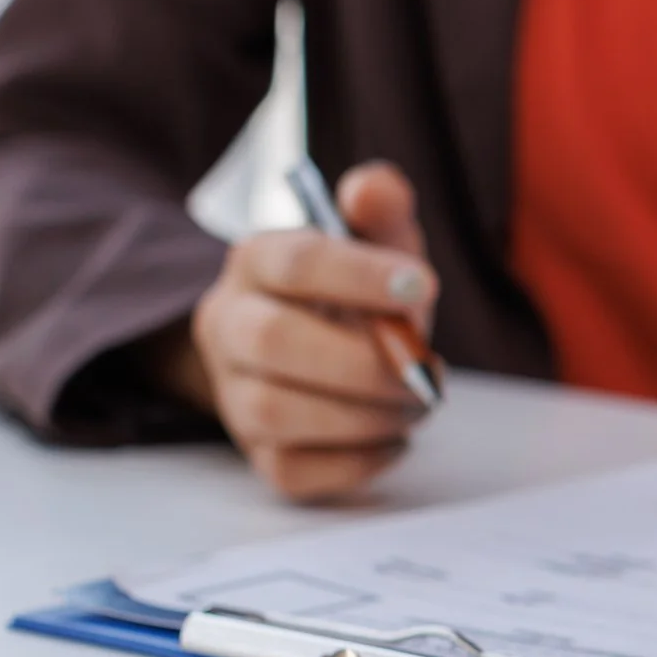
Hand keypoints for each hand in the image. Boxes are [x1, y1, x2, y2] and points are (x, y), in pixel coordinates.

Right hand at [163, 161, 437, 501]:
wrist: (318, 351)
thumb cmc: (356, 296)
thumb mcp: (377, 243)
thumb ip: (381, 210)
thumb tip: (374, 186)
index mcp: (256, 262)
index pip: (293, 262)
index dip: (359, 274)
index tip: (423, 285)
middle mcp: (229, 325)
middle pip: (271, 341)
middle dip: (364, 361)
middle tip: (427, 369)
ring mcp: (234, 394)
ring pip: (274, 412)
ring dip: (365, 414)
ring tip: (418, 402)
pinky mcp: (257, 453)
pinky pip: (292, 471)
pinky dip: (357, 461)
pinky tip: (394, 438)